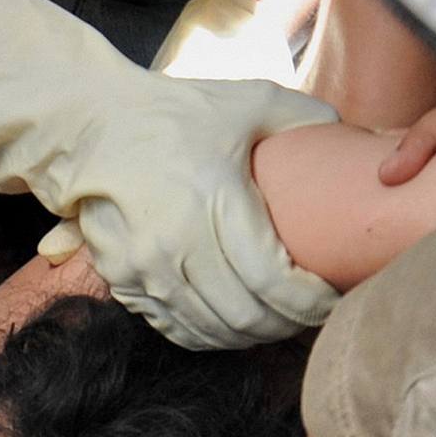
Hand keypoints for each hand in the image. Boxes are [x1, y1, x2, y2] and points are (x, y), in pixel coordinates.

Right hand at [0, 0, 340, 349]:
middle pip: (246, 317)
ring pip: (212, 332)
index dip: (310, 303)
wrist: (85, 125)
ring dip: (251, 336)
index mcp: (214, 198)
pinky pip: (177, 330)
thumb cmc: (171, 111)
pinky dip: (211, 336)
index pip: (274, 281)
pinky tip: (232, 324)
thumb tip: (350, 134)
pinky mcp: (124, 280)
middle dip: (287, 325)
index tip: (332, 298)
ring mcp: (146, 268)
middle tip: (311, 314)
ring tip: (276, 321)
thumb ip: (302, 116)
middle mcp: (177, 243)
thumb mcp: (243, 101)